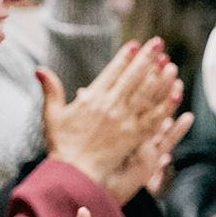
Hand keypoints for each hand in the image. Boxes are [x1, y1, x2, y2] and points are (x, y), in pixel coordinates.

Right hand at [40, 38, 185, 200]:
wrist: (73, 173)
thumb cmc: (61, 146)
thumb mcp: (51, 115)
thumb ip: (50, 90)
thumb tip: (39, 70)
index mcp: (92, 98)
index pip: (113, 71)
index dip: (125, 57)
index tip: (135, 44)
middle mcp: (111, 105)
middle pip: (133, 76)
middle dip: (147, 58)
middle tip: (158, 43)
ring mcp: (125, 120)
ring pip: (147, 93)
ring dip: (160, 76)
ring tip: (170, 62)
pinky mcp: (135, 136)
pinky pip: (155, 117)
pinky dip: (166, 104)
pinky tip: (177, 92)